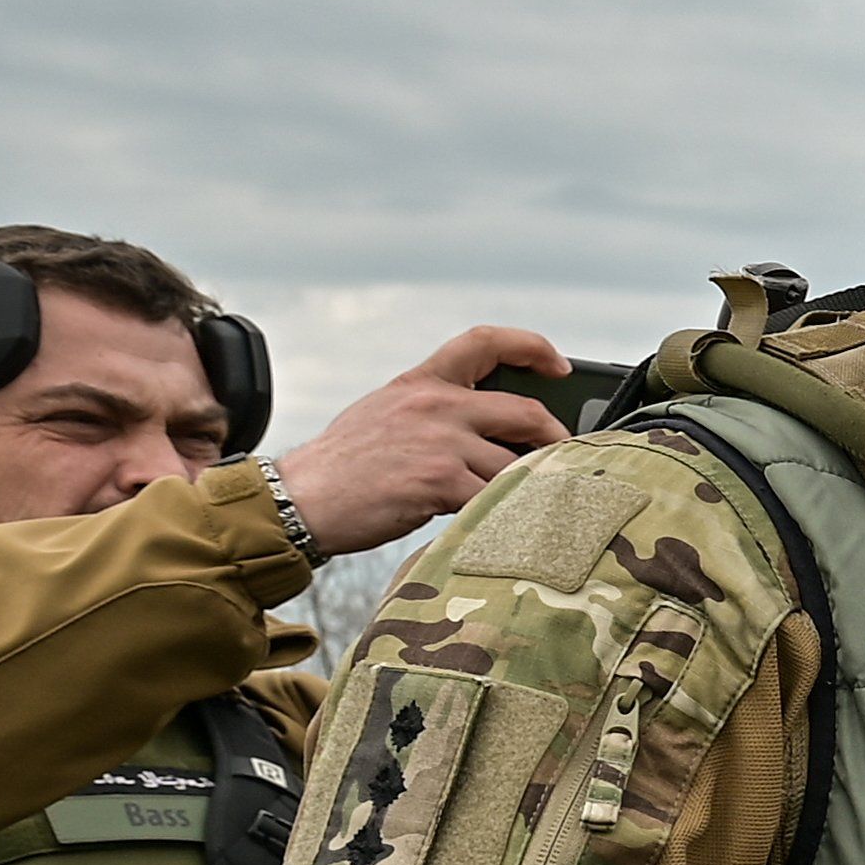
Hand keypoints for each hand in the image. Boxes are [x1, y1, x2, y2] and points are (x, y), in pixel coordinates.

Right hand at [275, 327, 573, 560]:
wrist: (300, 498)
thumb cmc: (344, 466)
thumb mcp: (385, 412)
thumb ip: (436, 410)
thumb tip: (491, 429)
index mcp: (422, 382)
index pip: (485, 342)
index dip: (533, 347)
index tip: (559, 368)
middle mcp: (436, 405)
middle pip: (524, 411)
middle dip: (553, 438)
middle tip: (564, 458)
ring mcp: (440, 442)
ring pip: (515, 464)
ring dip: (525, 487)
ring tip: (523, 502)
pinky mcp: (440, 481)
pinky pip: (495, 497)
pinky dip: (504, 512)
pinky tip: (498, 522)